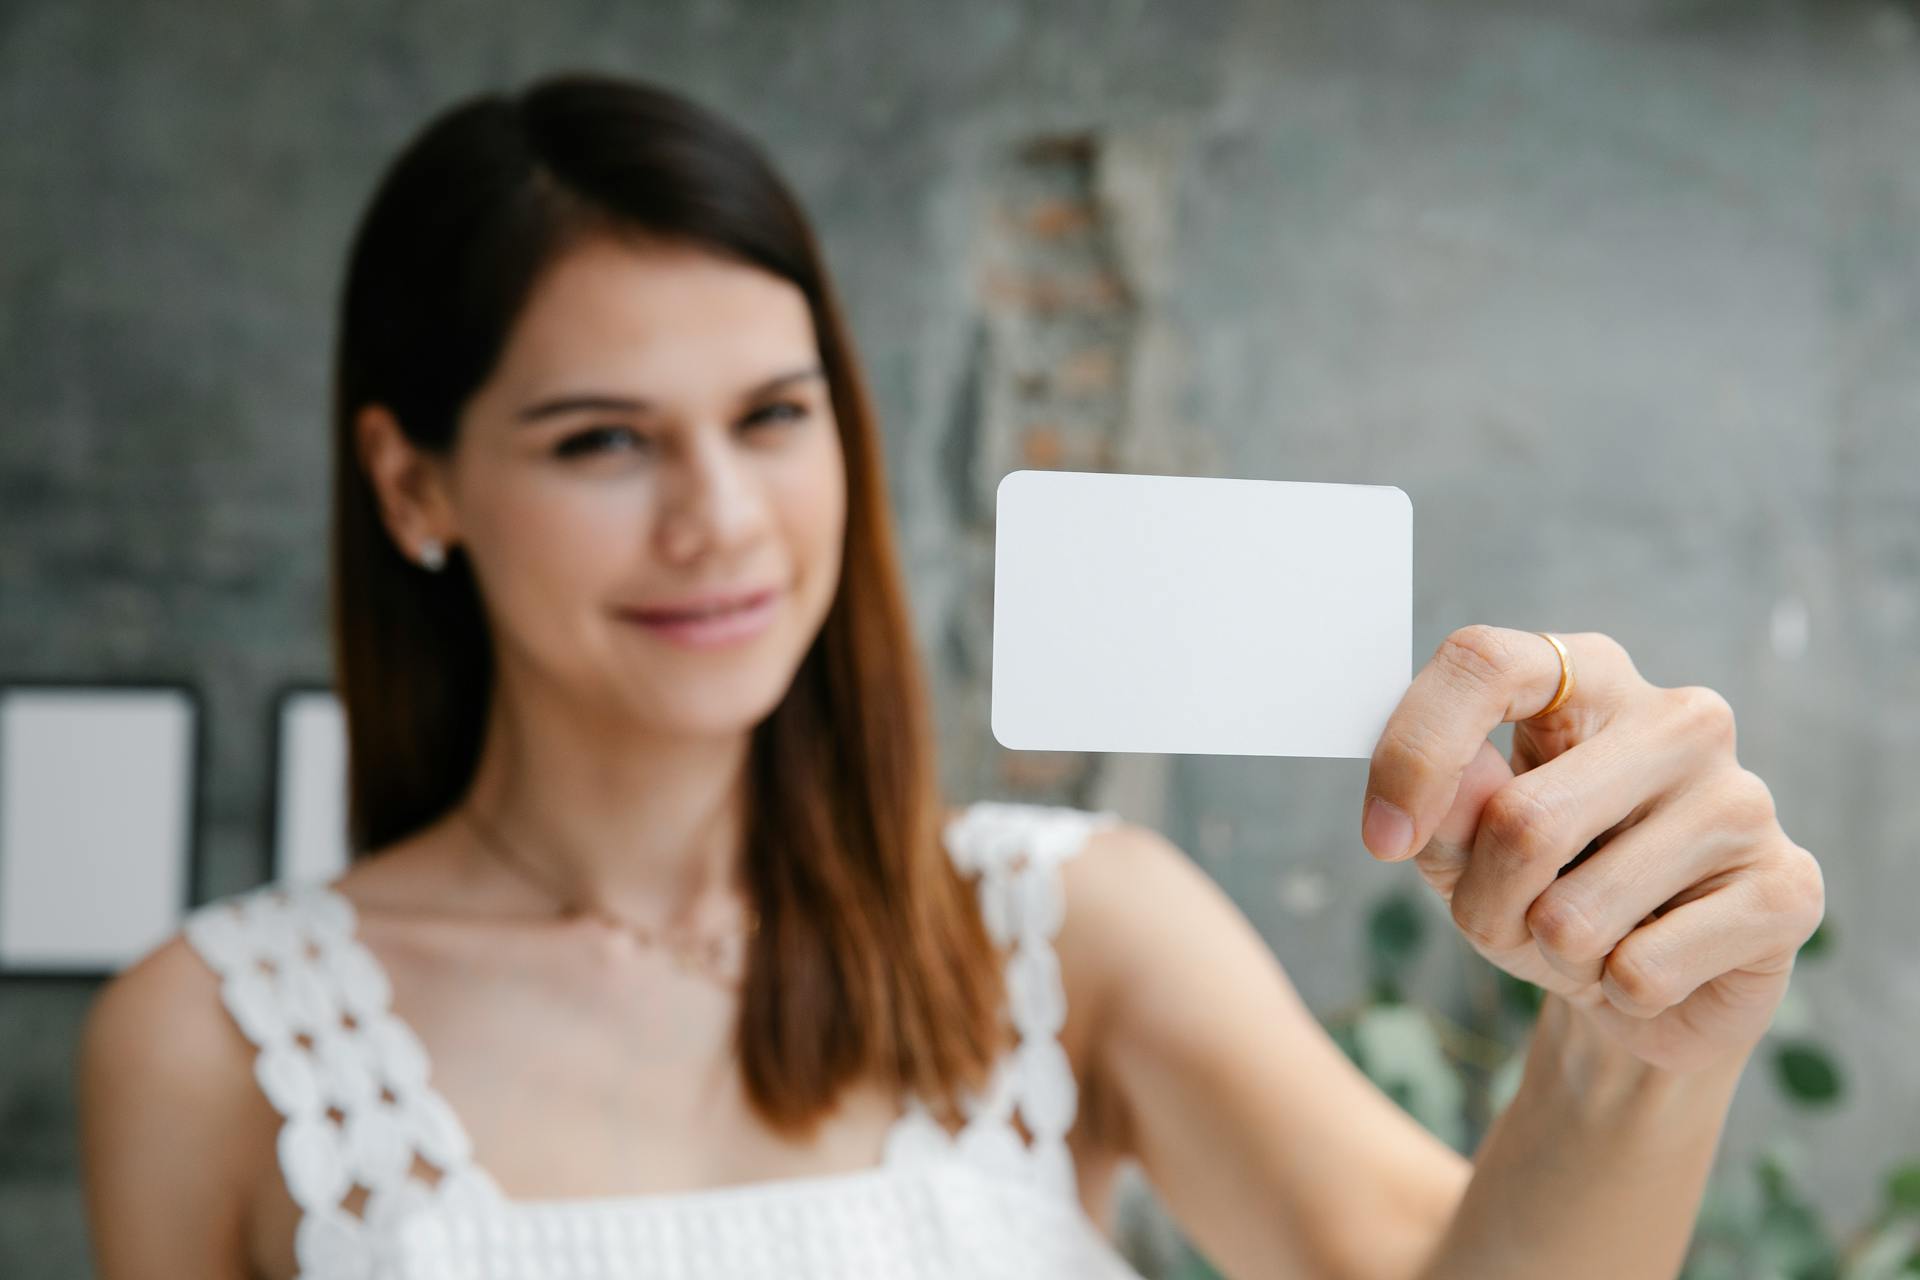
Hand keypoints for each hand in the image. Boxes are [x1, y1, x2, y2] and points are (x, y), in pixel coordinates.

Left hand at [1361, 626, 1824, 1074]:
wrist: (1642, 989)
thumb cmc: (1542, 891)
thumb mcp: (1463, 850)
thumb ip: (1440, 808)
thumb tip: (1440, 784)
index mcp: (1587, 677)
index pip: (1486, 662)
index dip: (1415, 751)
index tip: (1382, 840)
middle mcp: (1679, 717)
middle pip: (1521, 817)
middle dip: (1483, 902)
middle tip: (1509, 920)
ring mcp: (1743, 798)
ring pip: (1575, 911)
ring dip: (1548, 953)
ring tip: (1586, 941)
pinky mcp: (1787, 887)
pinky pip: (1642, 969)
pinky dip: (1616, 992)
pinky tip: (1650, 969)